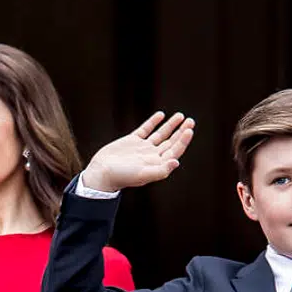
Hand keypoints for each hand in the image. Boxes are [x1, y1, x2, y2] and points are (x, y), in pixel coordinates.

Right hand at [81, 111, 195, 192]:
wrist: (101, 173)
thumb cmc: (122, 177)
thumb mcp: (143, 174)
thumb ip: (161, 170)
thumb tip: (177, 162)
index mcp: (157, 164)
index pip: (175, 151)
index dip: (183, 140)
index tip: (189, 129)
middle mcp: (152, 156)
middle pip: (171, 142)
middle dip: (181, 131)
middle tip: (190, 121)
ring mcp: (142, 148)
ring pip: (160, 134)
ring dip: (171, 125)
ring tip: (180, 116)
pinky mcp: (131, 141)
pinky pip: (146, 129)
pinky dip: (153, 122)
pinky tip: (160, 115)